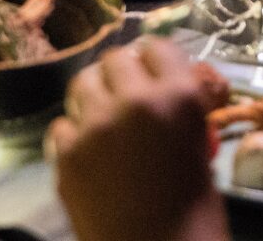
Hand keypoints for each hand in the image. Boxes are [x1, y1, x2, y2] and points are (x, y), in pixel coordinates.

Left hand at [49, 38, 227, 240]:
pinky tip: (90, 154)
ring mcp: (94, 127)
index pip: (158, 47)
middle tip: (130, 97)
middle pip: (115, 59)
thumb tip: (166, 92)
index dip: (156, 61)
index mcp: (178, 98)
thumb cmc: (195, 215)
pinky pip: (63, 125)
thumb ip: (179, 114)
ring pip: (83, 83)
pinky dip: (74, 134)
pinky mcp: (65, 154)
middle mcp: (134, 102)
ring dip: (95, 95)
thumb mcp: (200, 152)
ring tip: (106, 120)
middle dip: (123, 74)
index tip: (156, 72)